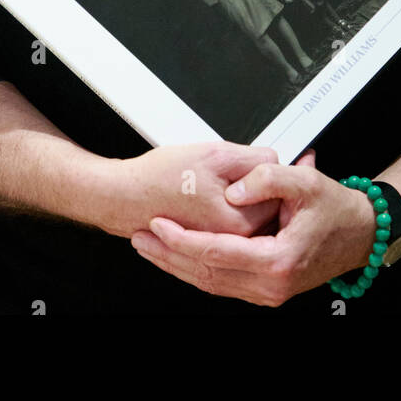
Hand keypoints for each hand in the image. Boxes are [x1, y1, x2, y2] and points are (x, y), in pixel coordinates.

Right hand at [107, 141, 280, 240]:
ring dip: (245, 202)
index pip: (277, 197)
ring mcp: (217, 246)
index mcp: (238, 224)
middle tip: (242, 171)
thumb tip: (276, 161)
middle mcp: (231, 243)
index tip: (261, 163)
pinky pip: (228, 231)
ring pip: (248, 222)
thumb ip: (253, 159)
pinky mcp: (206, 245)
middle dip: (260, 190)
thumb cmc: (158, 179)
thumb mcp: (213, 154)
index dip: (270, 174)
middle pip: (265, 213)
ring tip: (220, 182)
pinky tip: (212, 196)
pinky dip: (227, 212)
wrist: (123, 197)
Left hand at [130, 148, 377, 306]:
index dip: (183, 239)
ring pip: (211, 282)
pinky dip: (197, 268)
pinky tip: (179, 254)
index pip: (217, 253)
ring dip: (177, 264)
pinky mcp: (265, 288)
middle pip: (207, 274)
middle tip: (141, 235)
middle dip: (169, 255)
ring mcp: (268, 292)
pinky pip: (223, 282)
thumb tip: (234, 190)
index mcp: (278, 260)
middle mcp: (270, 284)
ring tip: (149, 245)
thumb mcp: (305, 181)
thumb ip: (267, 179)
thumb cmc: (335, 210)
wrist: (360, 234)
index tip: (158, 224)